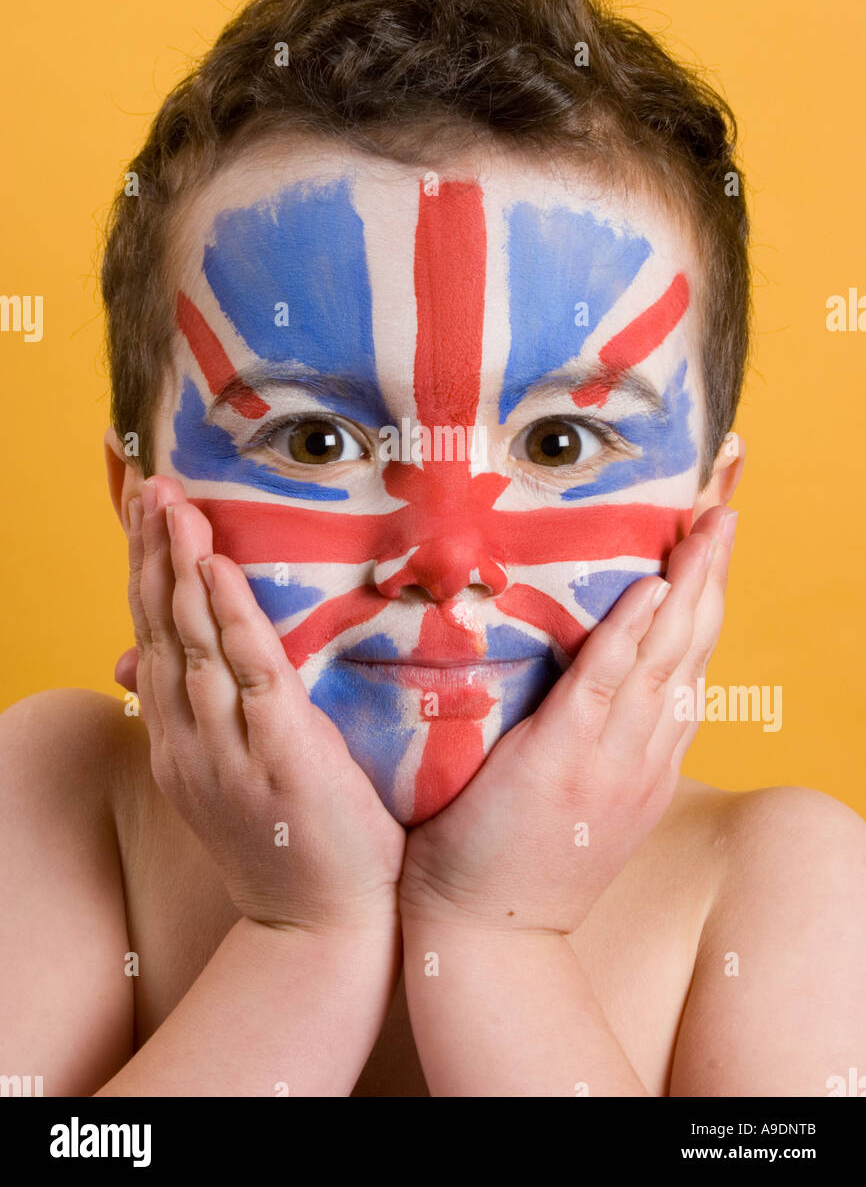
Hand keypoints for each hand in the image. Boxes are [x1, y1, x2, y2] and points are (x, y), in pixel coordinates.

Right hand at [129, 475, 405, 933]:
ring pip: (192, 639)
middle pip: (161, 626)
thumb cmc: (289, 842)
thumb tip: (135, 662)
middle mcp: (186, 736)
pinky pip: (249, 670)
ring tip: (172, 505)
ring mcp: (226, 746)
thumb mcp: (226, 774)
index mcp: (176, 736)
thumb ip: (192, 711)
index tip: (140, 509)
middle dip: (152, 551)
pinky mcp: (279, 751)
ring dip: (179, 567)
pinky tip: (216, 568)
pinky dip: (230, 614)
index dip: (143, 568)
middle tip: (148, 483)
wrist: (320, 925)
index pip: (152, 633)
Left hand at [399, 504, 736, 933]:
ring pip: (664, 658)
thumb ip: (595, 743)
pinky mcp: (561, 760)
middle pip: (692, 648)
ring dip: (690, 586)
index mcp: (648, 760)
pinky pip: (604, 686)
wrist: (491, 939)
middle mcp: (643, 754)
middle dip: (713, 575)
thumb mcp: (583, 801)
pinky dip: (632, 636)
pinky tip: (652, 589)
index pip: (689, 664)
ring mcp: (609, 759)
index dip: (708, 601)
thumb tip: (590, 689)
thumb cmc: (519, 864)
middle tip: (728, 509)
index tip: (717, 545)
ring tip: (710, 525)